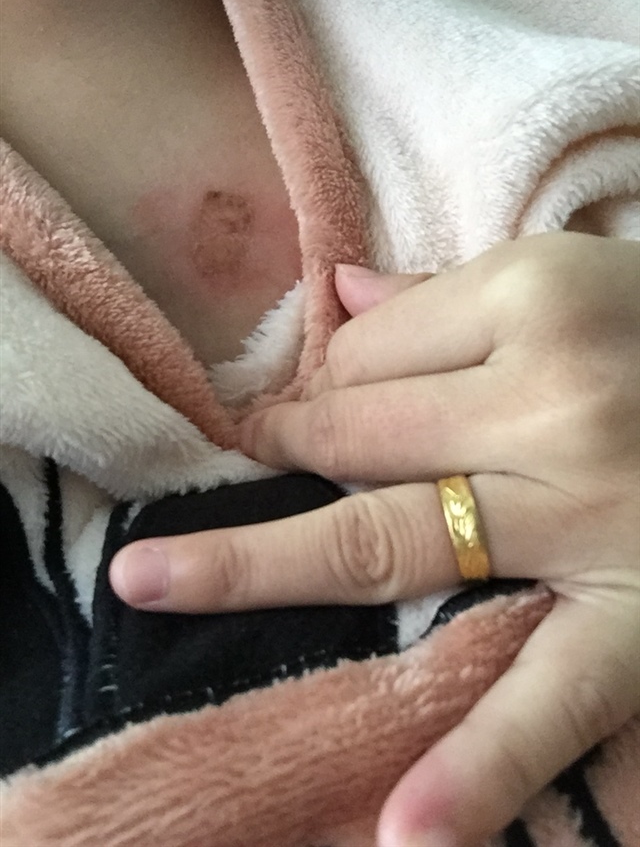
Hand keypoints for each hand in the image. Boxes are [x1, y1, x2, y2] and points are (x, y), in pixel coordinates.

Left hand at [110, 233, 639, 845]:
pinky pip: (556, 694)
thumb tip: (336, 297)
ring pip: (398, 545)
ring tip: (152, 591)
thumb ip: (446, 294)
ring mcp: (590, 521)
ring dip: (270, 571)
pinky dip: (485, 761)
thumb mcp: (567, 278)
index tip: (289, 414)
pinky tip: (408, 829)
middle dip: (276, 459)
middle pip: (359, 440)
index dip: (317, 386)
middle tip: (184, 527)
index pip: (366, 356)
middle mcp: (553, 408)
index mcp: (533, 304)